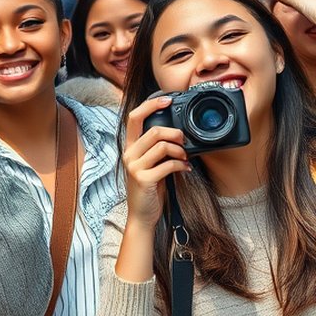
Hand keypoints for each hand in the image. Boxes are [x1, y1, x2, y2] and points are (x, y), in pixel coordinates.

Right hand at [123, 95, 190, 230]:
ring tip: (185, 157)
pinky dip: (181, 165)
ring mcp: (135, 167)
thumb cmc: (149, 188)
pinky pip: (168, 164)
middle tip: (184, 140)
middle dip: (174, 133)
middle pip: (154, 130)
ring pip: (162, 146)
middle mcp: (129, 154)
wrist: (142, 216)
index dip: (150, 105)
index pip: (134, 117)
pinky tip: (186, 169)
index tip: (167, 100)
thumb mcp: (150, 164)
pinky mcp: (144, 179)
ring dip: (180, 150)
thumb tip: (177, 133)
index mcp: (130, 147)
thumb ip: (156, 149)